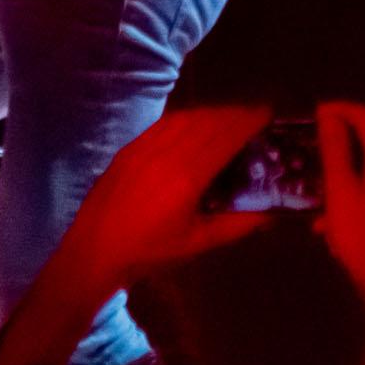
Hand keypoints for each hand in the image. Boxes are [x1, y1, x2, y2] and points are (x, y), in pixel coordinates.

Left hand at [50, 101, 269, 290]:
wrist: (94, 252)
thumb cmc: (149, 252)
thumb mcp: (197, 244)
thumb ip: (236, 226)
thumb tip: (270, 214)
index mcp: (187, 176)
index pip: (225, 137)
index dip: (248, 121)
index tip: (268, 113)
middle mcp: (167, 153)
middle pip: (208, 121)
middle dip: (234, 114)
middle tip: (255, 115)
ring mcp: (144, 147)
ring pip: (185, 118)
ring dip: (211, 113)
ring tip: (229, 117)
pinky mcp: (129, 149)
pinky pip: (163, 123)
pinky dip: (186, 118)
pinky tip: (193, 124)